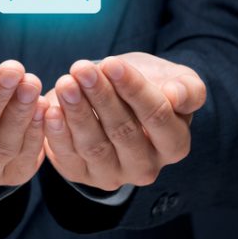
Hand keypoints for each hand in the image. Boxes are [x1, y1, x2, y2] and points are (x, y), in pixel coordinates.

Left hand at [43, 53, 205, 190]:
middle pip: (123, 131)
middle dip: (101, 96)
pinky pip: (68, 156)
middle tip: (81, 68)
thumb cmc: (147, 86)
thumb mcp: (173, 80)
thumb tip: (177, 96)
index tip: (111, 63)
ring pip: (94, 145)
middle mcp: (147, 167)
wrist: (111, 95)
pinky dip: (57, 133)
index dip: (133, 89)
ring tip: (66, 83)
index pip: (157, 116)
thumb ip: (187, 88)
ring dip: (77, 112)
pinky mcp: (81, 174)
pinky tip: (50, 110)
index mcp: (174, 144)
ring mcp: (113, 175)